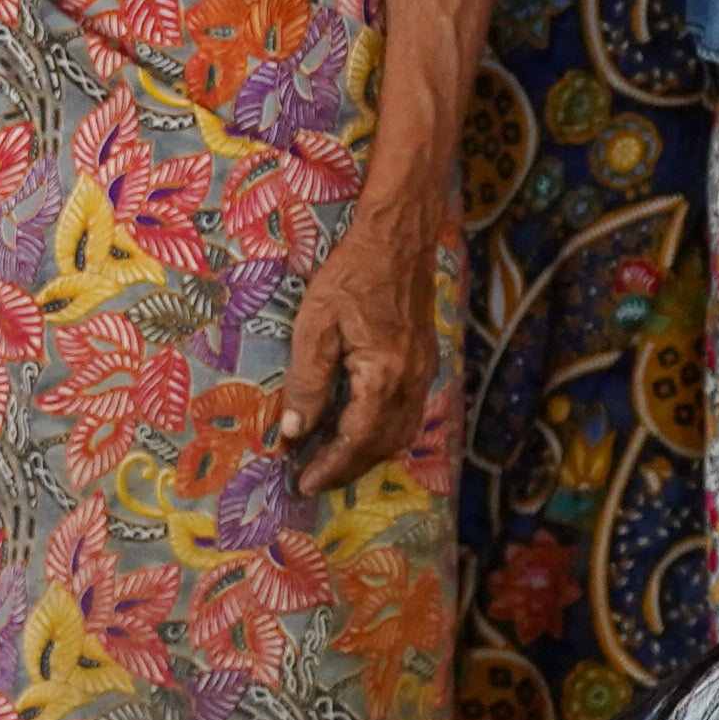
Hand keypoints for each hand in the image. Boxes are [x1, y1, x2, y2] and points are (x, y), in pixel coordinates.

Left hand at [279, 182, 448, 494]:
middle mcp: (412, 380)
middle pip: (384, 444)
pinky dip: (382, 432)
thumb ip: (307, 381)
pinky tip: (359, 428)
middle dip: (349, 468)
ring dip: (368, 454)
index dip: (330, 466)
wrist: (399, 237)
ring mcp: (423, 371)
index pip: (357, 439)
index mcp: (383, 374)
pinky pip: (408, 412)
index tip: (303, 482)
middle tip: (314, 479)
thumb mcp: (316, 324)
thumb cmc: (353, 272)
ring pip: (401, 432)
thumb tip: (293, 431)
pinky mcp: (424, 361)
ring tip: (333, 461)